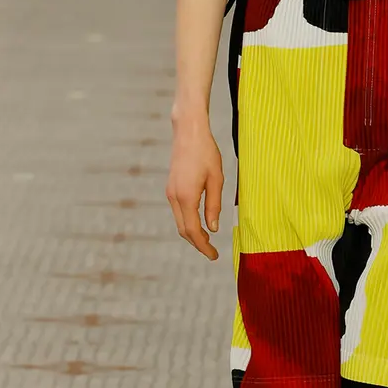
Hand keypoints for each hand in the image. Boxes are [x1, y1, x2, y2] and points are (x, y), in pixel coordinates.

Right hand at [166, 124, 223, 260]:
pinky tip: (200, 223)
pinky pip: (179, 212)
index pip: (193, 231)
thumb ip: (214, 205)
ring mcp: (170, 193)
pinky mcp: (171, 188)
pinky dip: (188, 222)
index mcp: (186, 197)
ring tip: (208, 240)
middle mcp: (174, 197)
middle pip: (183, 230)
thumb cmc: (206, 153)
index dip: (203, 246)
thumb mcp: (217, 179)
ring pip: (179, 222)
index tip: (214, 256)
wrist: (188, 132)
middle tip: (212, 253)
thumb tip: (212, 228)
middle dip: (197, 244)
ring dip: (192, 234)